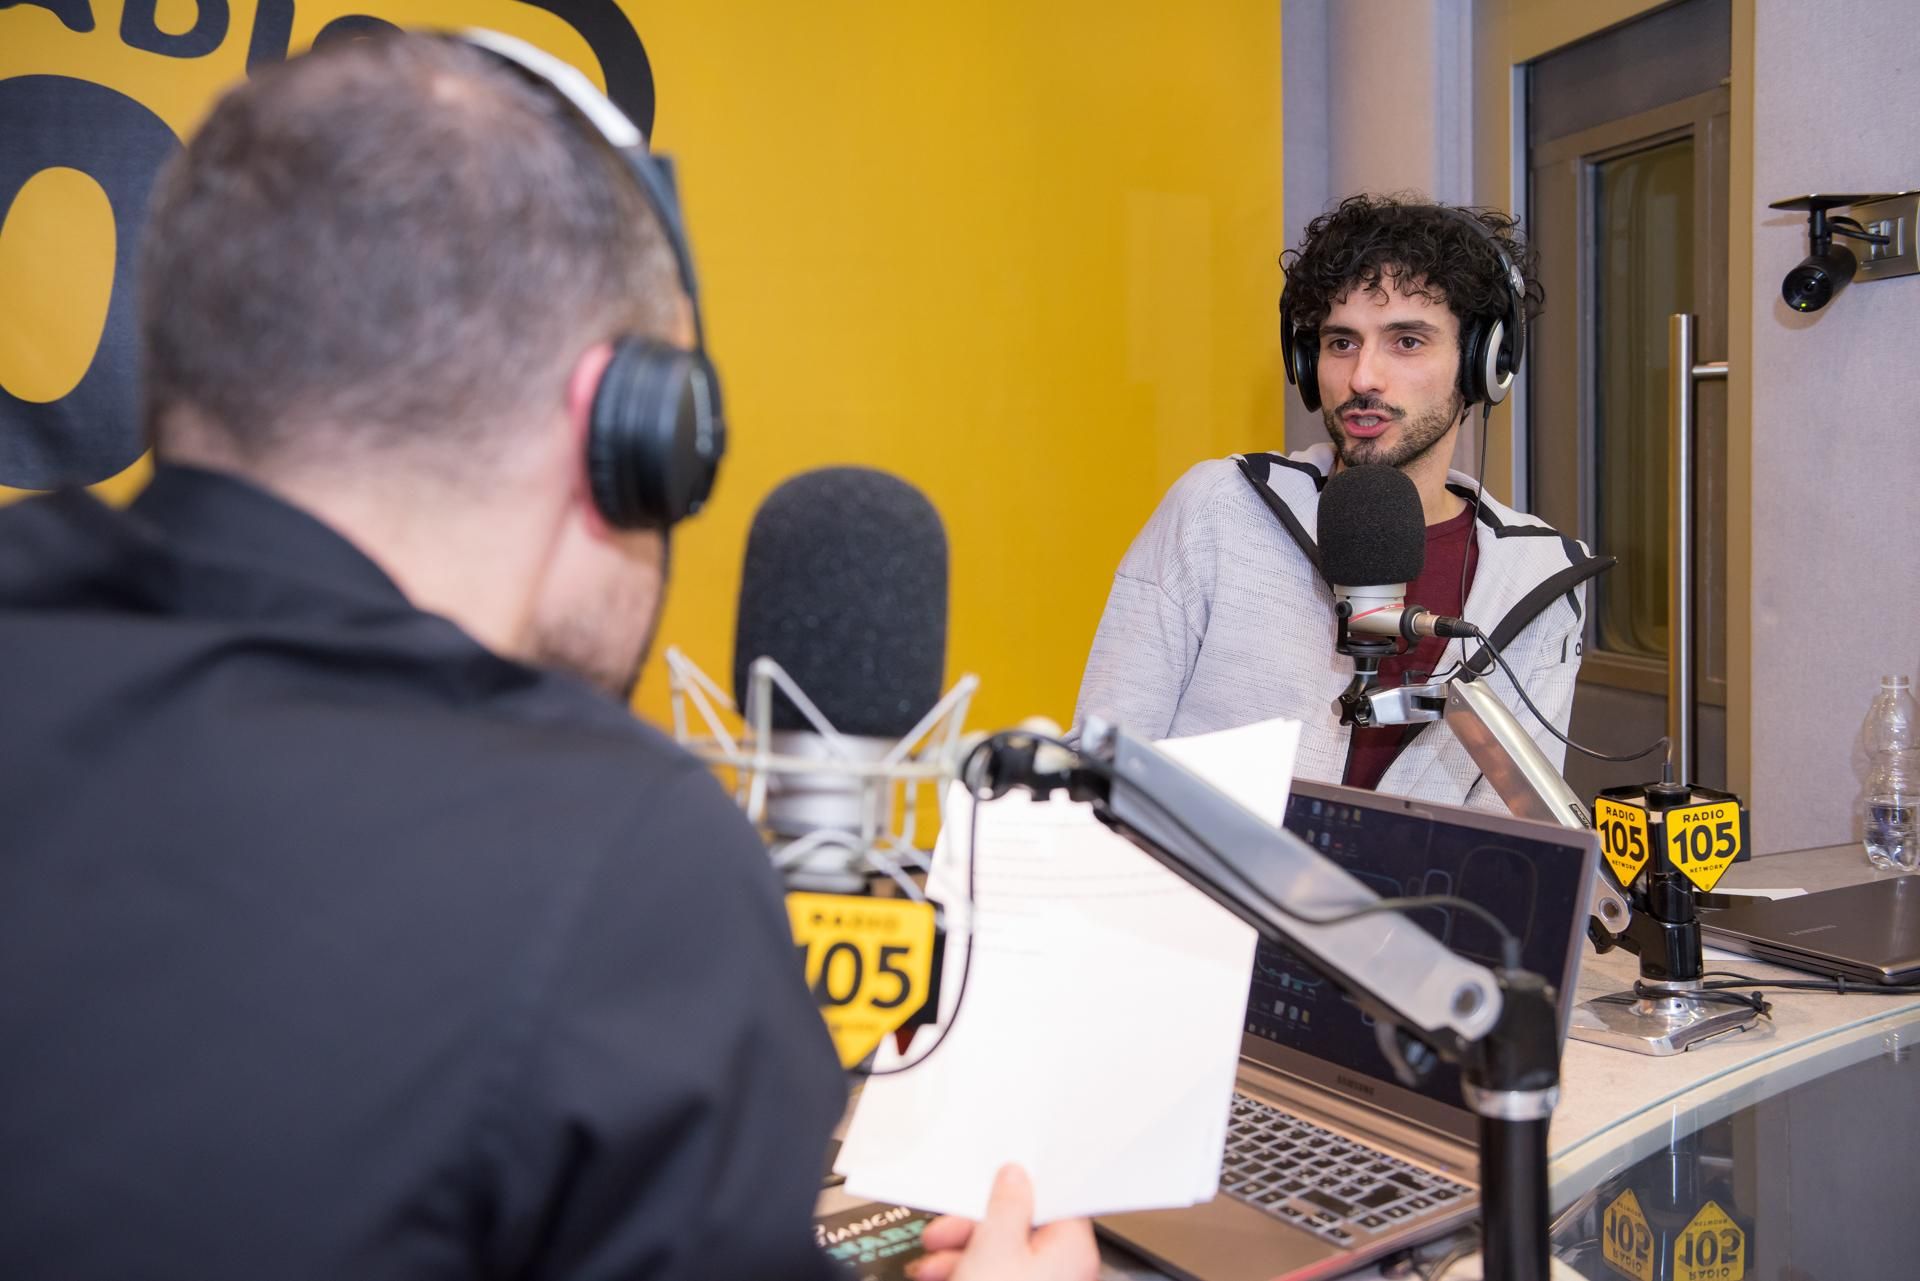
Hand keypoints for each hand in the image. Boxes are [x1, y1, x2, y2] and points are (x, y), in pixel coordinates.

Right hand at [906, 1164, 1097, 1280]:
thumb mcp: (993, 1248)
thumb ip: (1005, 1205)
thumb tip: (1015, 1177)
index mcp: (1073, 1249)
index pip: (1051, 1201)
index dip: (1014, 1191)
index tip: (985, 1187)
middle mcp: (1066, 1272)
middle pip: (1019, 1230)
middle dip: (972, 1230)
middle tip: (943, 1233)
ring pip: (1002, 1258)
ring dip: (960, 1255)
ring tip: (931, 1266)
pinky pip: (996, 1279)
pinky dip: (966, 1275)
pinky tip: (939, 1278)